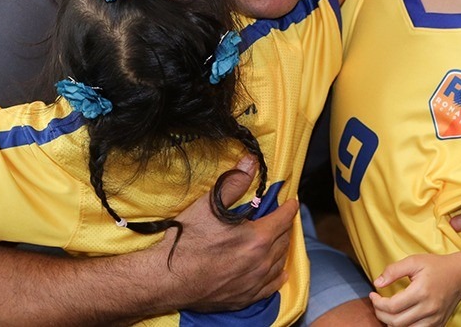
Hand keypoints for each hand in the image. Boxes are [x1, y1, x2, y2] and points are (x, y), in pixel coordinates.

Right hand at [161, 155, 297, 310]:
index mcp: (257, 238)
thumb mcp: (210, 205)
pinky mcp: (245, 298)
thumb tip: (251, 162)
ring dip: (281, 249)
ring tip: (278, 239)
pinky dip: (277, 275)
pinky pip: (270, 287)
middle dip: (285, 226)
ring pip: (279, 262)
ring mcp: (254, 283)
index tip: (292, 202)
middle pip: (284, 240)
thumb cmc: (188, 240)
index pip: (283, 219)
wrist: (168, 278)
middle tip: (281, 218)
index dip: (289, 208)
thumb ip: (234, 182)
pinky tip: (279, 272)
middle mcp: (261, 262)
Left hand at [369, 253, 460, 326]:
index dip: (378, 303)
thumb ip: (393, 270)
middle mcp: (428, 309)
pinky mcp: (438, 325)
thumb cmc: (435, 267)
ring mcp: (434, 320)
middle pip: (396, 322)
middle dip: (380, 314)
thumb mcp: (413, 261)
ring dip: (391, 324)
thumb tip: (377, 283)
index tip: (372, 295)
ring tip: (386, 312)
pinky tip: (399, 317)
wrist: (459, 276)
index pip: (392, 306)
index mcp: (421, 292)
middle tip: (376, 303)